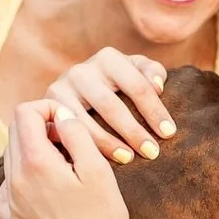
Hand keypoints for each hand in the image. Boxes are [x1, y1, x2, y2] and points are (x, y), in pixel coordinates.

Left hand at [0, 100, 134, 218]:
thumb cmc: (103, 218)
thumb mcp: (98, 168)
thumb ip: (75, 133)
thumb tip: (60, 114)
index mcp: (35, 162)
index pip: (25, 112)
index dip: (47, 108)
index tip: (67, 121)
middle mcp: (14, 179)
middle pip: (15, 131)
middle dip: (40, 126)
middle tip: (68, 141)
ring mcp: (9, 200)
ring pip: (11, 156)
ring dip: (33, 150)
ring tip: (62, 165)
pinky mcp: (10, 217)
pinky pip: (8, 183)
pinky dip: (24, 175)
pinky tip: (47, 187)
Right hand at [45, 48, 172, 162]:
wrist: (76, 90)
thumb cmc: (117, 83)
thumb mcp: (136, 72)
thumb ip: (152, 73)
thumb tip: (158, 87)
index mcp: (108, 58)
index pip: (137, 85)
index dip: (154, 110)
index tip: (169, 133)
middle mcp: (82, 70)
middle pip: (111, 105)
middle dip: (133, 131)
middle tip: (152, 152)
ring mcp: (61, 87)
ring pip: (86, 120)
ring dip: (108, 142)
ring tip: (128, 158)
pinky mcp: (49, 106)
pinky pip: (68, 130)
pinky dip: (85, 145)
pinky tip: (99, 160)